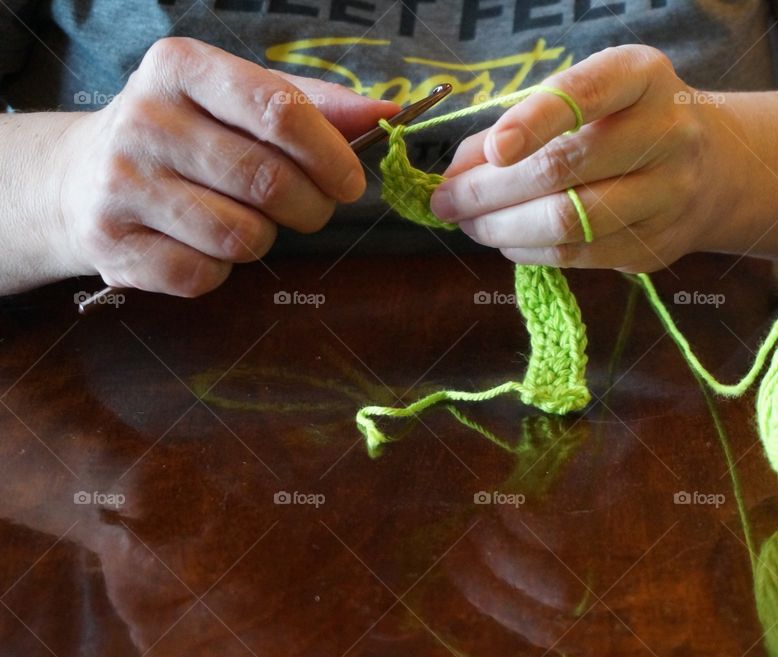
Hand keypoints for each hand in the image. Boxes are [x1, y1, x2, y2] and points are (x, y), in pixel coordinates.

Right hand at [52, 37, 397, 296]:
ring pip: (241, 236)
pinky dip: (221, 270)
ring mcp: (121, 185)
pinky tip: (204, 244)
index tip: (351, 182)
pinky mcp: (112, 245)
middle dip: (310, 207)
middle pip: (269, 182)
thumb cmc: (184, 134)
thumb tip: (387, 114)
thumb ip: (314, 106)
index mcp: (180, 68)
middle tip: (309, 208)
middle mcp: (143, 120)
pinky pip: (204, 275)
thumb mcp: (237, 101)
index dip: (330, 155)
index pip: (278, 111)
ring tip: (246, 220)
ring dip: (264, 239)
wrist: (77, 177)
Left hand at [429, 45, 742, 272]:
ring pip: (568, 223)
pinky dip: (529, 251)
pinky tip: (507, 240)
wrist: (714, 167)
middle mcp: (666, 134)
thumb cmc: (627, 123)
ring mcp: (668, 196)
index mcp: (642, 77)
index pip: (585, 94)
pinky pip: (578, 257)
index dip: (533, 121)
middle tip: (445, 200)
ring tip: (468, 223)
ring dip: (501, 228)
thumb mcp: (588, 98)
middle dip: (488, 190)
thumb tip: (458, 170)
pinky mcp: (656, 246)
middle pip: (562, 170)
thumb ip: (522, 121)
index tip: (490, 150)